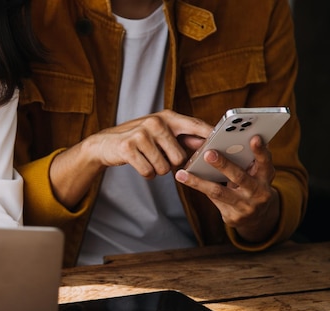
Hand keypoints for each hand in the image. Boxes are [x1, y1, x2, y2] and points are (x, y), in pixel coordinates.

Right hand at [50, 110, 212, 207]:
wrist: (104, 144)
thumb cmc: (138, 139)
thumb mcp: (161, 133)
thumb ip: (184, 137)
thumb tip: (207, 143)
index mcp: (168, 117)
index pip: (196, 127)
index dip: (211, 137)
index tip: (225, 145)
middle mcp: (156, 122)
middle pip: (179, 157)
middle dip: (171, 165)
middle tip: (160, 158)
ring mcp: (141, 134)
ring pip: (163, 168)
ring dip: (157, 170)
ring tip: (147, 159)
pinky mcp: (128, 148)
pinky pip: (148, 172)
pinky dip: (145, 173)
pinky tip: (138, 163)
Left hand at [175, 135, 280, 241]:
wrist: (256, 218)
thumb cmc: (251, 186)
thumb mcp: (254, 175)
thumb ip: (244, 162)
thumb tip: (220, 144)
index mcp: (265, 177)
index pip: (265, 162)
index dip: (260, 151)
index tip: (254, 137)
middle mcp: (259, 193)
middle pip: (239, 177)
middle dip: (223, 165)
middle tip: (208, 154)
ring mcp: (246, 207)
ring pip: (218, 192)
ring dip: (198, 182)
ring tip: (181, 174)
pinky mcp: (233, 217)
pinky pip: (213, 200)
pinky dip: (199, 188)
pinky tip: (185, 180)